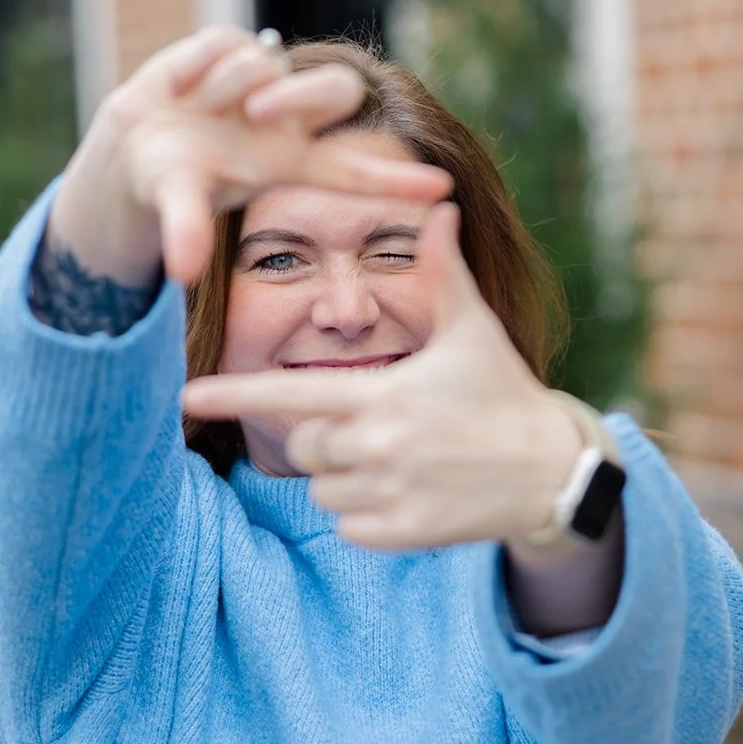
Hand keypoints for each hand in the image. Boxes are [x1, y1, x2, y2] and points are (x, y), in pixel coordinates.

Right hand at [52, 27, 451, 284]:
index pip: (355, 172)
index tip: (443, 188)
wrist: (132, 142)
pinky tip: (181, 88)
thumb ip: (186, 230)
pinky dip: (198, 64)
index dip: (396, 181)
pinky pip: (224, 42)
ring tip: (200, 107)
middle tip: (254, 114)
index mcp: (291, 162)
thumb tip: (182, 271)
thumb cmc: (172, 181)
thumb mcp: (179, 204)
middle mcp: (289, 120)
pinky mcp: (231, 45)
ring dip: (231, 85)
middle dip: (300, 94)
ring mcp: (264, 79)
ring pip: (267, 64)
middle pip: (338, 90)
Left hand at [181, 204, 585, 549]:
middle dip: (325, 437)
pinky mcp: (402, 535)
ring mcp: (390, 495)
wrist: (553, 469)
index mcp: (383, 395)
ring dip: (346, 477)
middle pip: (305, 446)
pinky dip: (366, 515)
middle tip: (377, 427)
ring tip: (399, 460)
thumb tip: (441, 208)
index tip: (189, 397)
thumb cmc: (504, 392)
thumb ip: (444, 273)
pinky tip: (410, 494)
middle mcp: (379, 447)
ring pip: (323, 489)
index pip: (291, 394)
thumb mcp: (474, 330)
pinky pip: (347, 527)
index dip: (235, 394)